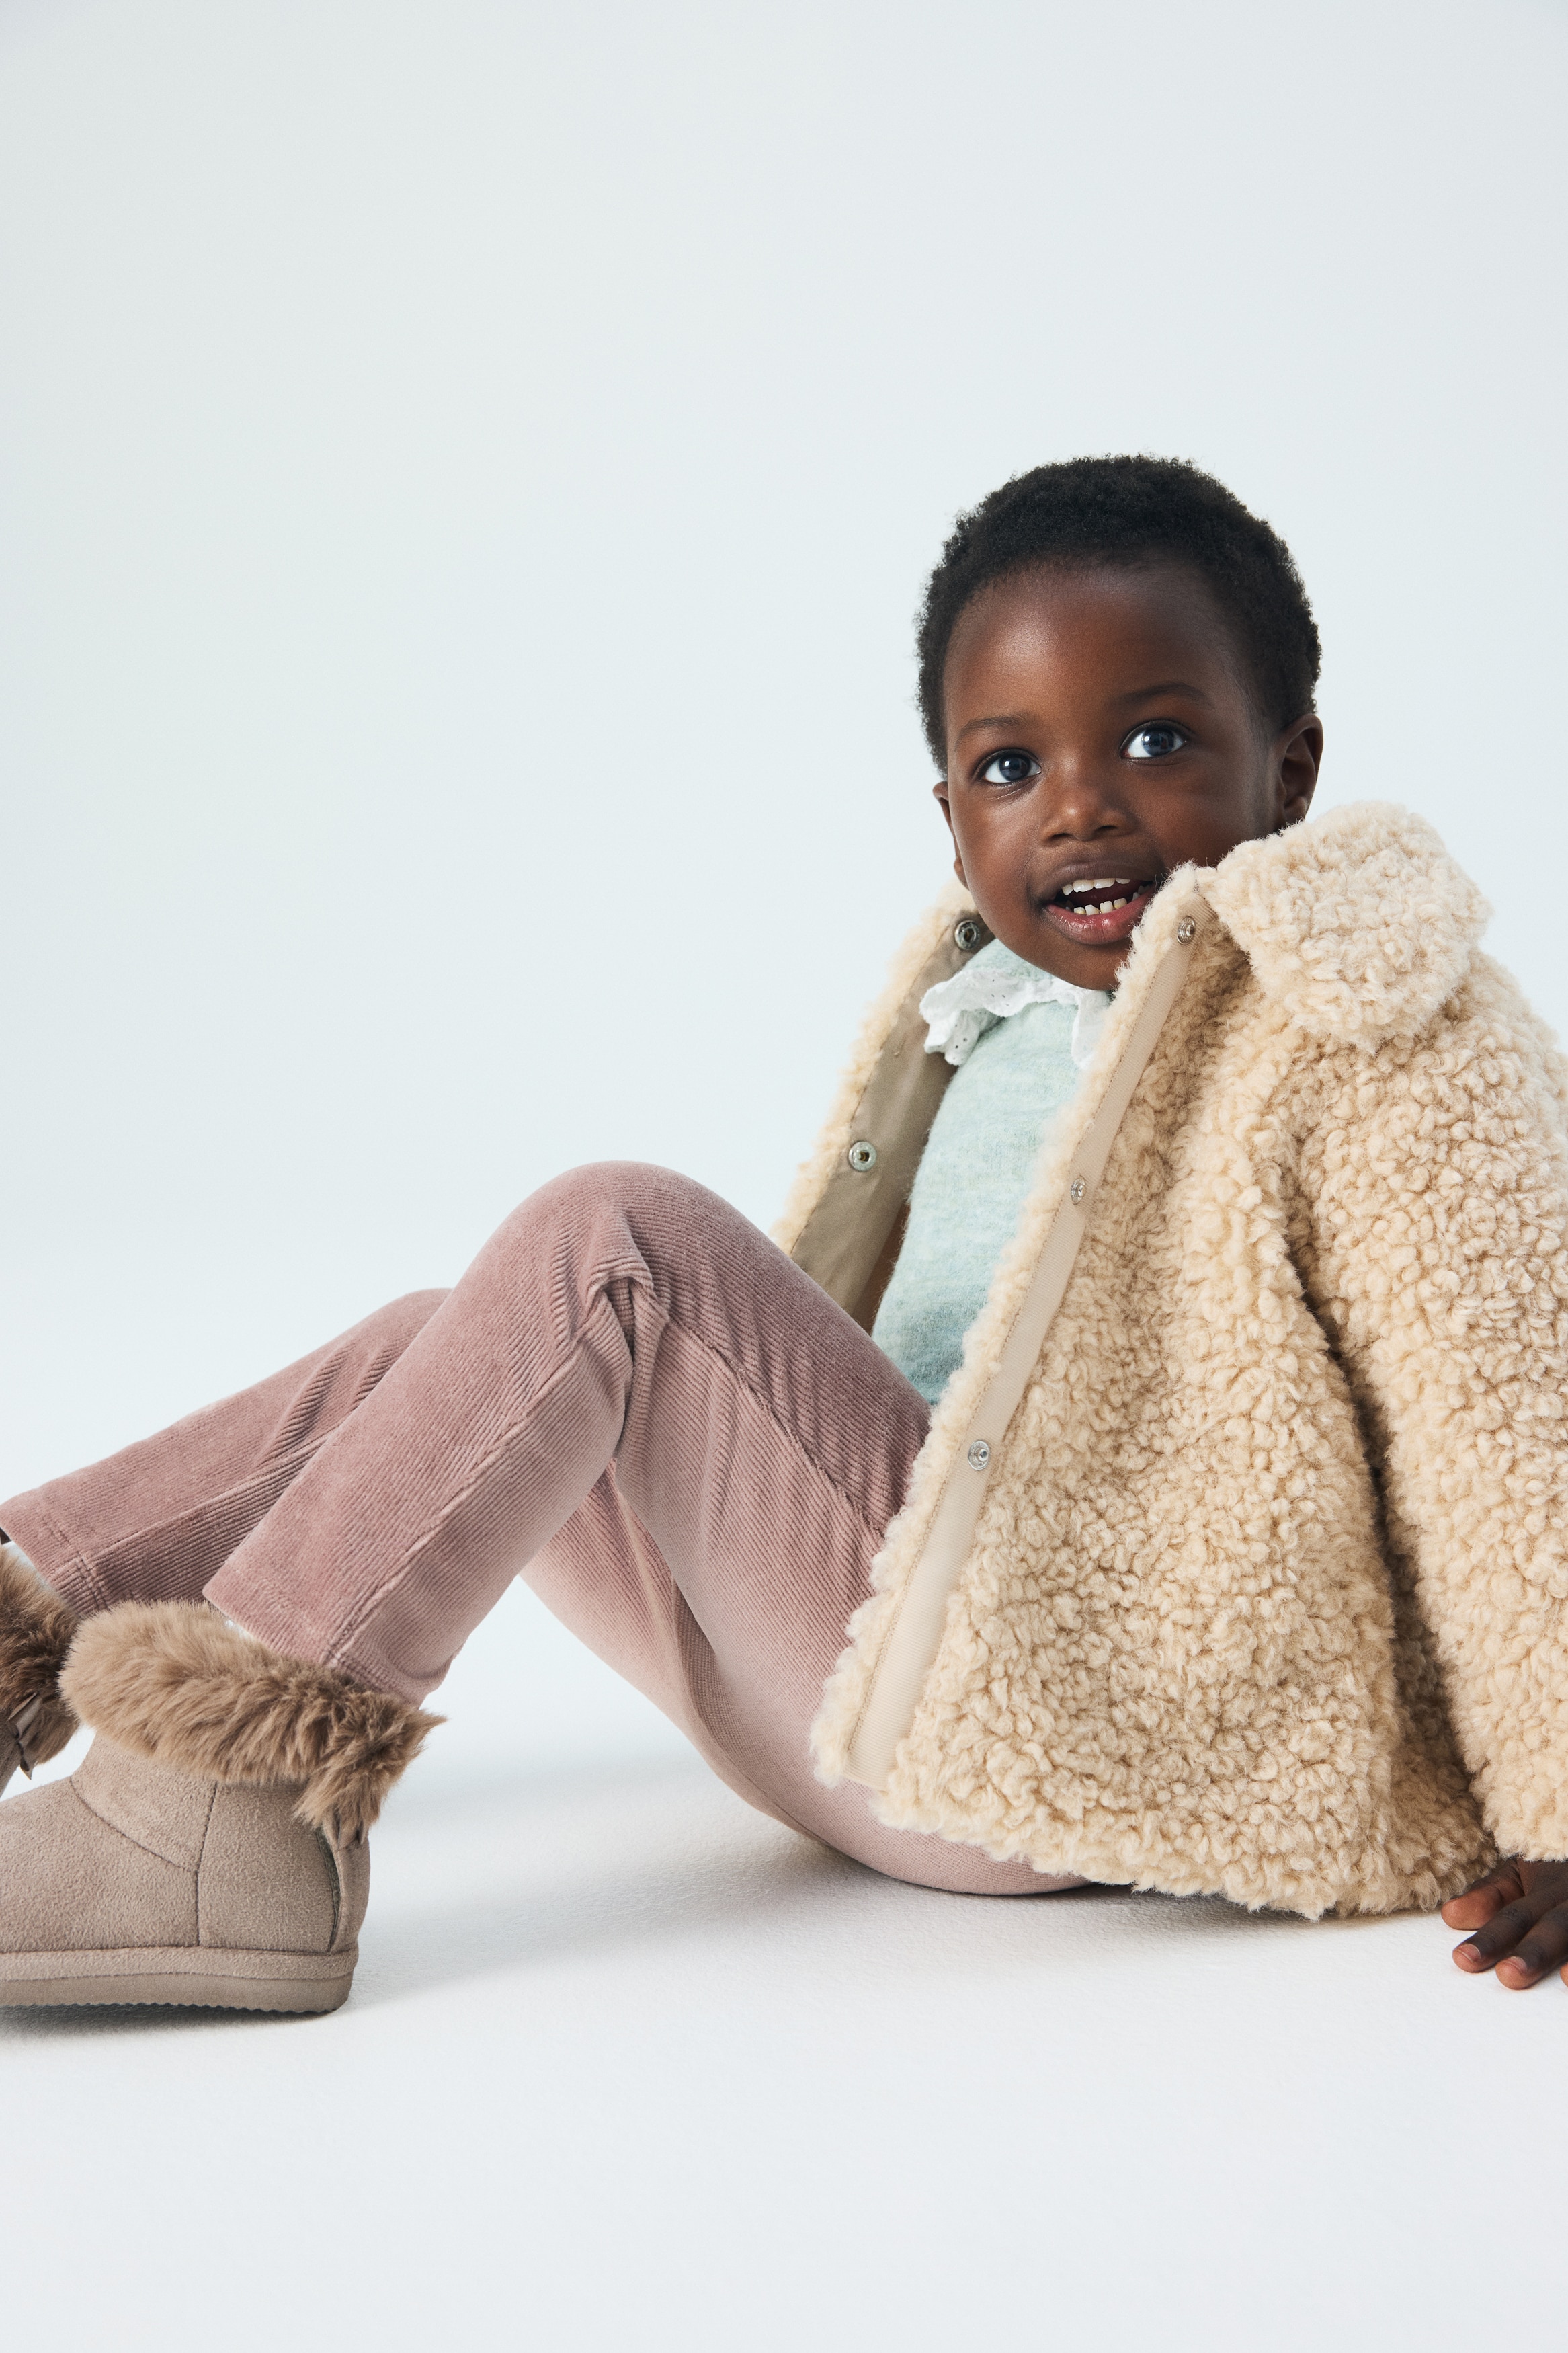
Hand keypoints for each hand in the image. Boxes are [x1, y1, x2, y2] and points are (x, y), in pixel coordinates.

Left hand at [1442, 1857, 1567, 1988]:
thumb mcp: (1522, 1872)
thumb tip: (1449, 1915)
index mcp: (1548, 1885)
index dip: (1491, 1938)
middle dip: (1533, 1952)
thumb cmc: (1557, 1865)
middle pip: (1555, 1926)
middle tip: (1509, 1976)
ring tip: (1566, 1980)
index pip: (1514, 1915)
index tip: (1462, 1960)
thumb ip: (1489, 1895)